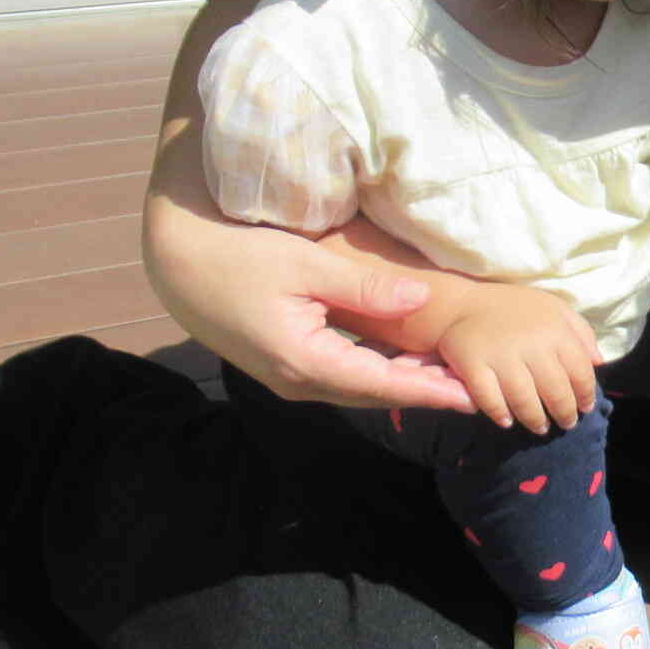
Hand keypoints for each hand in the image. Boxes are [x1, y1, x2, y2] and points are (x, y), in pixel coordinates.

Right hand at [148, 216, 476, 411]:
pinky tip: (402, 357)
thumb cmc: (236, 253)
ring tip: (449, 374)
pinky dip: (377, 370)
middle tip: (476, 389)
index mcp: (307, 361)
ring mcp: (287, 377)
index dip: (432, 390)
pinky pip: (341, 375)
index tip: (473, 396)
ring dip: (403, 382)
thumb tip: (421, 298)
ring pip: (359, 387)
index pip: (385, 384)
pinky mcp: (282, 364)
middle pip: (376, 394)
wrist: (173, 261)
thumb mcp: (306, 263)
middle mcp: (298, 381)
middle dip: (426, 391)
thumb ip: (365, 287)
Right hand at [437, 284, 600, 433]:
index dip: (586, 394)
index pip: (580, 371)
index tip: (585, 408)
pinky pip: (489, 398)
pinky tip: (507, 421)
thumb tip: (599, 362)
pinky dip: (499, 413)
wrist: (463, 304)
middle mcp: (531, 343)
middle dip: (565, 413)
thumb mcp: (555, 309)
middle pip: (556, 390)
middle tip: (567, 424)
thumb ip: (581, 333)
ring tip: (541, 427)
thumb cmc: (515, 309)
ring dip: (535, 419)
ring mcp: (501, 354)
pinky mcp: (473, 363)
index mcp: (555, 329)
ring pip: (524, 400)